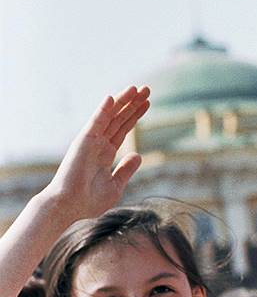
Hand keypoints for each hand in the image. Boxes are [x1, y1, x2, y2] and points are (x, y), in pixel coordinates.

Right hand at [43, 86, 149, 222]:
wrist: (70, 207)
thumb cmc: (89, 201)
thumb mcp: (115, 185)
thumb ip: (126, 169)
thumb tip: (138, 155)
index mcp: (106, 153)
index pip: (123, 129)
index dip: (135, 115)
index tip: (147, 103)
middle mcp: (98, 144)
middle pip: (119, 118)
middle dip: (132, 104)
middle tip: (147, 89)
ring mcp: (91, 142)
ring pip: (109, 117)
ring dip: (122, 102)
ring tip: (136, 88)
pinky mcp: (83, 142)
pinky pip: (95, 123)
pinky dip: (103, 110)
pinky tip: (112, 98)